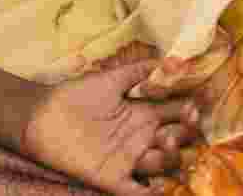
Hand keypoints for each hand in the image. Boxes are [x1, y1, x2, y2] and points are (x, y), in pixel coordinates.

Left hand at [23, 60, 199, 195]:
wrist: (41, 116)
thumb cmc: (74, 95)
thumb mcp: (109, 79)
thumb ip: (138, 71)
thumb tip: (171, 60)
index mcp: (143, 114)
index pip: (177, 113)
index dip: (191, 108)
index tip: (202, 100)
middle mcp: (142, 138)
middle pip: (177, 140)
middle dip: (186, 132)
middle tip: (186, 120)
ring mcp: (130, 159)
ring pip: (164, 165)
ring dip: (172, 156)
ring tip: (166, 141)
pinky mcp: (114, 179)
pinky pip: (138, 192)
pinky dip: (153, 194)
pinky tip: (160, 187)